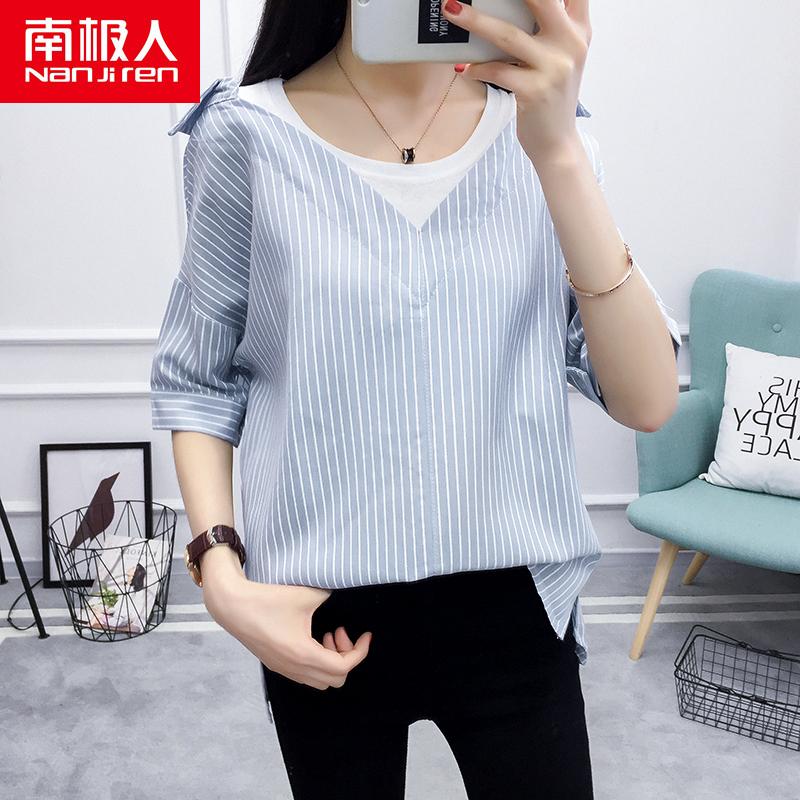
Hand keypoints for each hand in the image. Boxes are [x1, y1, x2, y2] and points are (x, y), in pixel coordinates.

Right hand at [203, 567, 371, 689]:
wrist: (232, 605)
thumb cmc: (267, 600)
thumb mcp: (306, 595)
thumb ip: (330, 596)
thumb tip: (345, 593)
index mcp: (304, 654)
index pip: (344, 667)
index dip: (360, 652)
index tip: (366, 635)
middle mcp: (294, 668)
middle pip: (335, 679)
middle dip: (346, 656)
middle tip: (341, 632)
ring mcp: (284, 669)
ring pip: (320, 680)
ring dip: (331, 660)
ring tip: (328, 634)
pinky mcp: (276, 664)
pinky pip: (306, 674)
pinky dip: (317, 661)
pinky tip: (313, 637)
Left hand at [441, 0, 591, 161]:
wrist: (557, 143)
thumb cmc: (550, 96)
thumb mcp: (560, 56)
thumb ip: (549, 26)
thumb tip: (504, 4)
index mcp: (579, 29)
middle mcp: (571, 43)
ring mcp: (554, 68)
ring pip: (508, 35)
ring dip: (474, 21)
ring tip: (451, 9)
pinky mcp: (535, 91)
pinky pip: (497, 71)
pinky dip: (476, 68)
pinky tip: (463, 66)